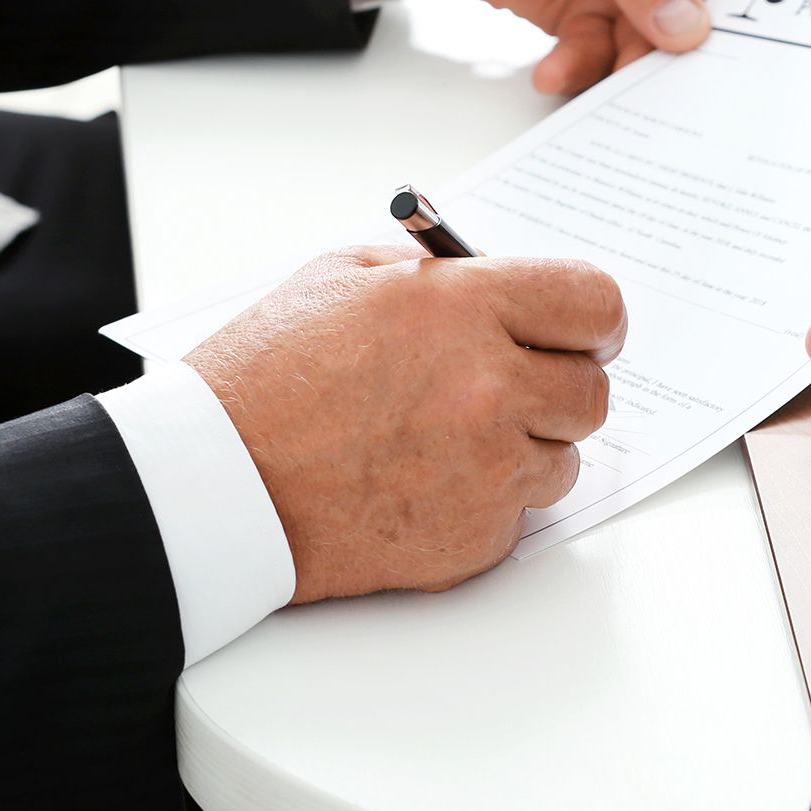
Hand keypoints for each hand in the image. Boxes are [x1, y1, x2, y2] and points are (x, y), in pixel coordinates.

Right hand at [185, 246, 626, 598]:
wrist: (215, 486)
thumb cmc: (264, 379)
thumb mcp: (342, 278)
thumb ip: (438, 274)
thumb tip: (503, 281)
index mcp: (461, 308)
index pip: (596, 302)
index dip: (595, 319)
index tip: (584, 331)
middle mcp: (488, 387)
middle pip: (592, 390)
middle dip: (558, 385)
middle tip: (511, 387)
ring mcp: (487, 469)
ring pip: (563, 457)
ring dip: (523, 448)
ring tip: (445, 440)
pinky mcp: (475, 537)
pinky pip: (520, 513)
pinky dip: (486, 503)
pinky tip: (423, 484)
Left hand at [439, 0, 810, 94]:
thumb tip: (687, 23)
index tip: (769, 21)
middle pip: (722, 4)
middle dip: (706, 42)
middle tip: (690, 72)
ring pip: (665, 43)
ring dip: (641, 68)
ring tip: (616, 83)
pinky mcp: (589, 12)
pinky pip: (604, 57)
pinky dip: (584, 71)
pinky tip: (558, 70)